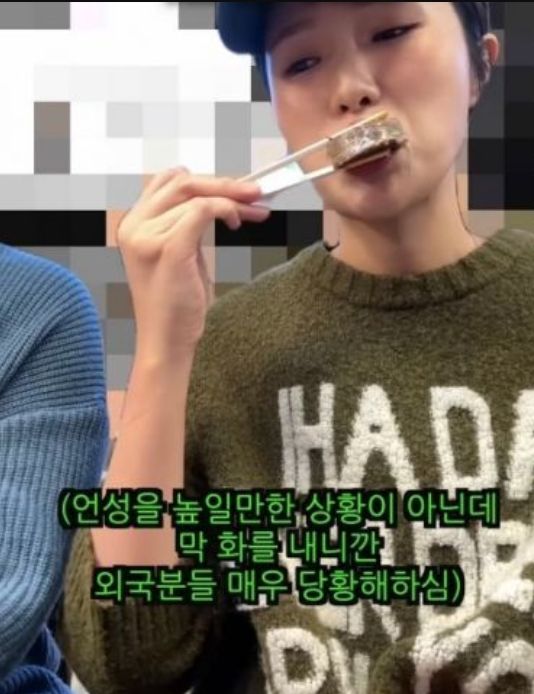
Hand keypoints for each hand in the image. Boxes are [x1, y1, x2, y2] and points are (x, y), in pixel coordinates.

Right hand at [117, 168, 269, 359]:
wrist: (167, 340)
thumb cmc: (176, 304)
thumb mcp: (179, 254)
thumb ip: (186, 224)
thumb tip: (220, 198)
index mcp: (134, 224)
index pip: (168, 181)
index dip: (206, 180)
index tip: (237, 190)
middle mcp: (134, 225)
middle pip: (182, 181)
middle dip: (225, 183)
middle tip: (256, 192)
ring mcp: (147, 235)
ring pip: (196, 195)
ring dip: (232, 198)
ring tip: (254, 212)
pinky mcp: (168, 247)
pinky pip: (202, 210)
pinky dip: (226, 209)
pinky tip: (236, 223)